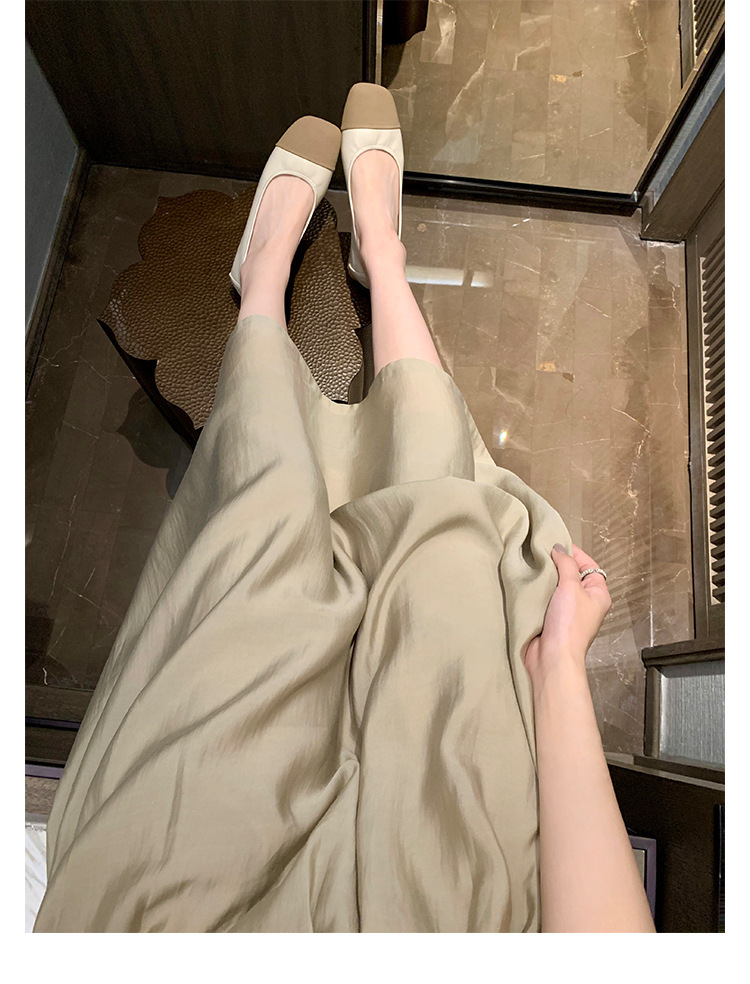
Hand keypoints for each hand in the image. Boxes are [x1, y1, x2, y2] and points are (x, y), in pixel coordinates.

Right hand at [524, 544, 611, 685]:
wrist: (552, 657)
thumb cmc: (568, 624)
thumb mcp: (571, 586)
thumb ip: (566, 564)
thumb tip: (559, 548)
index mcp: (598, 594)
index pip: (589, 565)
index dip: (573, 553)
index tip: (555, 543)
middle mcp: (585, 602)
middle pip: (571, 574)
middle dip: (556, 564)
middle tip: (539, 553)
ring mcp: (568, 611)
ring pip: (556, 586)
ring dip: (545, 578)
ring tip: (531, 566)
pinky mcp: (551, 619)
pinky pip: (545, 599)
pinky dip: (537, 592)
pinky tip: (527, 583)